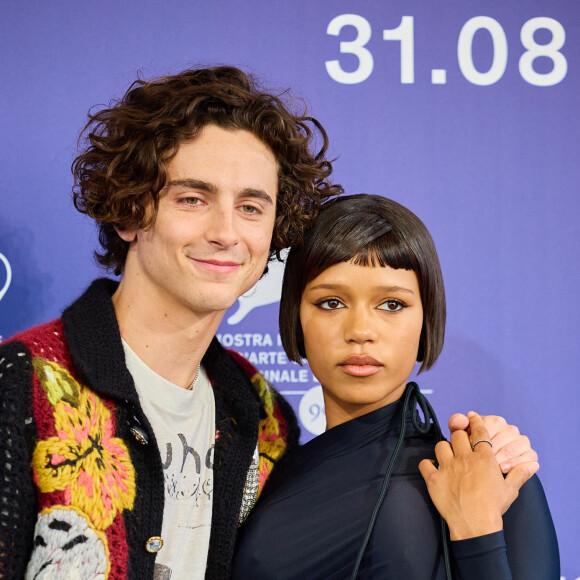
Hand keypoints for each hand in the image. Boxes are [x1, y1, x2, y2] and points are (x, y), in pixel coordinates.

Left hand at [419, 413, 538, 540]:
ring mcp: (448, 468)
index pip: (480, 432)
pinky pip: (425, 464)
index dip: (476, 421)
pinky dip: (427, 465)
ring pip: (441, 445)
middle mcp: (464, 459)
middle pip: (458, 435)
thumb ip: (519, 474)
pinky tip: (432, 468)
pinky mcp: (434, 479)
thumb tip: (533, 464)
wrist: (476, 526)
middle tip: (459, 441)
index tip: (472, 415)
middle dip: (459, 435)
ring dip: (444, 449)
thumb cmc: (494, 508)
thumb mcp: (510, 490)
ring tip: (447, 456)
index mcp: (484, 459)